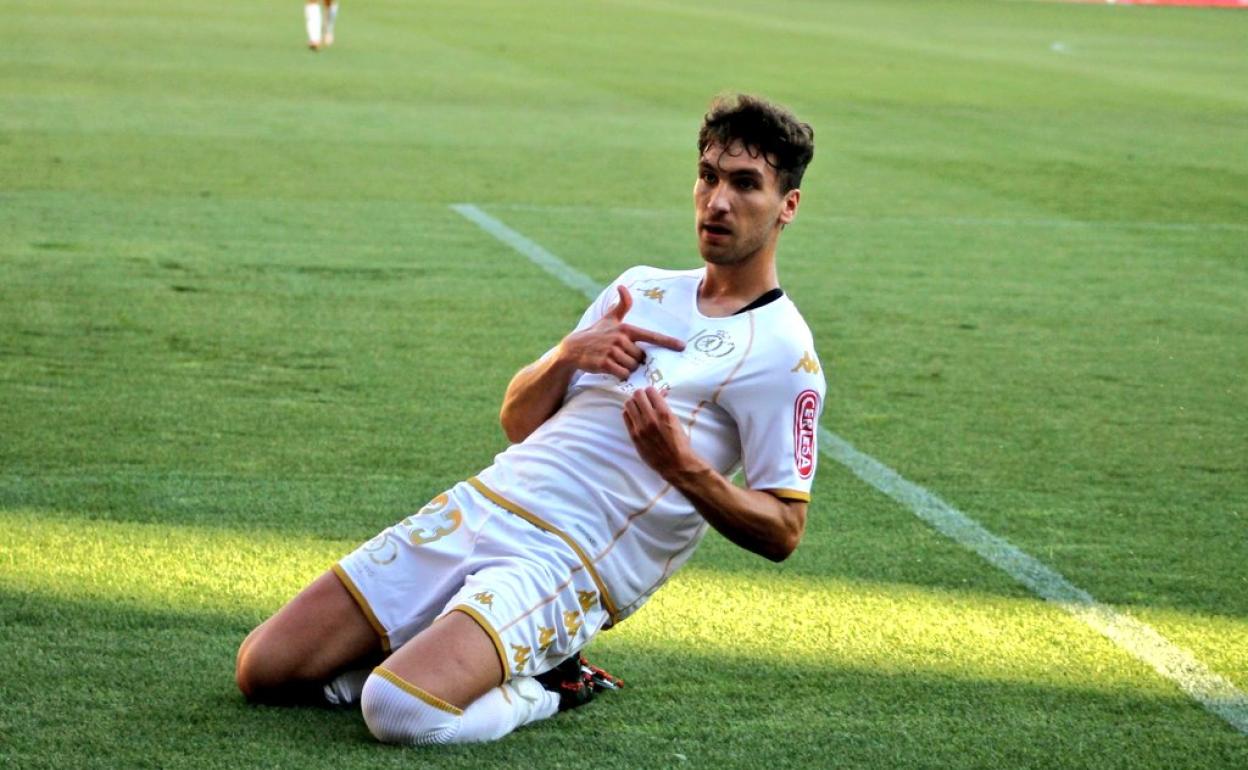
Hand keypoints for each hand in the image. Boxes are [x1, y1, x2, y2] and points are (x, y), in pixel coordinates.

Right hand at [558, 286, 684, 379]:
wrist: (574, 348)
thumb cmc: (596, 333)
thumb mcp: (609, 318)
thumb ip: (621, 304)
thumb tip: (623, 286)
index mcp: (626, 328)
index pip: (651, 336)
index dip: (667, 342)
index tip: (682, 346)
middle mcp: (620, 338)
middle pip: (641, 358)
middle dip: (634, 361)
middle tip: (621, 356)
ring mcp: (612, 351)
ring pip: (632, 367)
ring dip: (626, 368)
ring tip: (615, 362)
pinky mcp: (604, 363)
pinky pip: (622, 374)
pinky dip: (620, 375)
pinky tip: (611, 369)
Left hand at [622, 386, 699, 479]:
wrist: (675, 463)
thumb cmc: (679, 442)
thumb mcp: (675, 420)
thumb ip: (665, 407)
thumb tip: (660, 394)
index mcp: (664, 413)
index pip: (650, 391)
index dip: (651, 391)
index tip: (652, 395)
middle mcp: (651, 418)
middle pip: (637, 394)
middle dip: (641, 394)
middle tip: (644, 399)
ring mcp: (640, 427)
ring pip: (629, 404)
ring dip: (634, 402)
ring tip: (638, 407)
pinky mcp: (634, 435)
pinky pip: (625, 417)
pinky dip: (629, 413)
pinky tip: (634, 416)